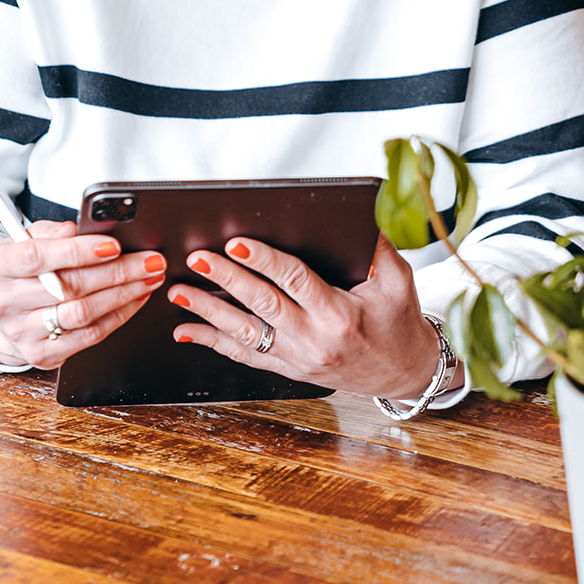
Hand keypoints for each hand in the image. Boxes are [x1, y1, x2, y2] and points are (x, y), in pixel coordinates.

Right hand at [0, 219, 165, 367]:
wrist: (4, 313)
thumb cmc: (21, 270)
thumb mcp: (25, 240)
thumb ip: (48, 232)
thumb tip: (73, 230)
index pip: (38, 257)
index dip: (78, 251)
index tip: (114, 245)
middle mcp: (5, 303)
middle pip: (69, 287)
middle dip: (117, 272)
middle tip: (149, 260)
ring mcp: (23, 333)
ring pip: (83, 313)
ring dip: (124, 295)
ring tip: (148, 278)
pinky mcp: (42, 354)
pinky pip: (89, 336)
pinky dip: (118, 316)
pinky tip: (135, 299)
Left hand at [167, 232, 451, 400]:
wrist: (404, 373)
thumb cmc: (399, 321)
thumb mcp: (397, 279)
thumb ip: (376, 246)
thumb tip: (357, 211)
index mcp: (339, 313)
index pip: (294, 280)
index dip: (263, 260)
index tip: (236, 243)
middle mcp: (314, 339)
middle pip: (261, 304)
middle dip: (225, 279)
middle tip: (196, 259)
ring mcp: (298, 358)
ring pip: (244, 334)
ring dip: (207, 312)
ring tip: (178, 291)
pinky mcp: (289, 369)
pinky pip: (245, 357)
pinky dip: (213, 344)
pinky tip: (186, 331)